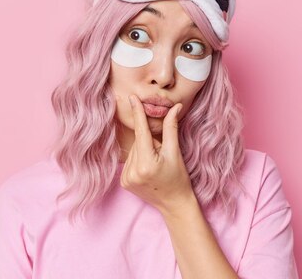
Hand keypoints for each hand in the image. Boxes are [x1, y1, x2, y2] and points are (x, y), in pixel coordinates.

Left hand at [119, 94, 194, 212]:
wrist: (174, 204)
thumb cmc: (179, 178)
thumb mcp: (175, 153)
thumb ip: (171, 129)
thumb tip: (174, 107)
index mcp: (147, 163)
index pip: (141, 132)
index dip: (137, 114)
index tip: (132, 98)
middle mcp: (133, 171)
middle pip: (138, 141)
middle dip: (149, 141)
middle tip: (160, 154)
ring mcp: (126, 178)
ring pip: (133, 150)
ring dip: (143, 150)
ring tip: (155, 164)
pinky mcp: (123, 182)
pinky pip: (129, 161)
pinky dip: (138, 160)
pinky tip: (148, 170)